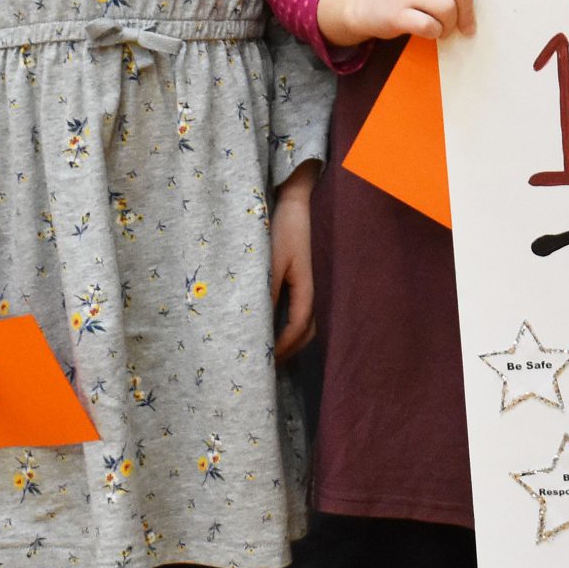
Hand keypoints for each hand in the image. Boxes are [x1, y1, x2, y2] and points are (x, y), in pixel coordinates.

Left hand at [270, 166, 317, 362]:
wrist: (295, 203)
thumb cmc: (283, 230)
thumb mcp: (270, 261)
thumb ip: (266, 292)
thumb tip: (257, 323)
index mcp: (306, 288)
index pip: (297, 327)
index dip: (282, 347)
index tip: (264, 361)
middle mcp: (311, 290)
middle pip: (307, 331)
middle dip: (289, 350)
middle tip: (267, 364)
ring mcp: (307, 284)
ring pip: (305, 321)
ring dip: (290, 339)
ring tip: (268, 350)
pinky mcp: (300, 278)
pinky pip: (298, 309)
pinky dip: (286, 324)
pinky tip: (269, 324)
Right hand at [316, 0, 481, 45]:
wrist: (362, 2)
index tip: (480, 6)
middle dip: (469, 13)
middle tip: (466, 26)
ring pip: (448, 9)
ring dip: (451, 26)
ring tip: (443, 29)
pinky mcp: (396, 13)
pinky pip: (429, 26)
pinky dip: (435, 33)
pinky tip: (429, 31)